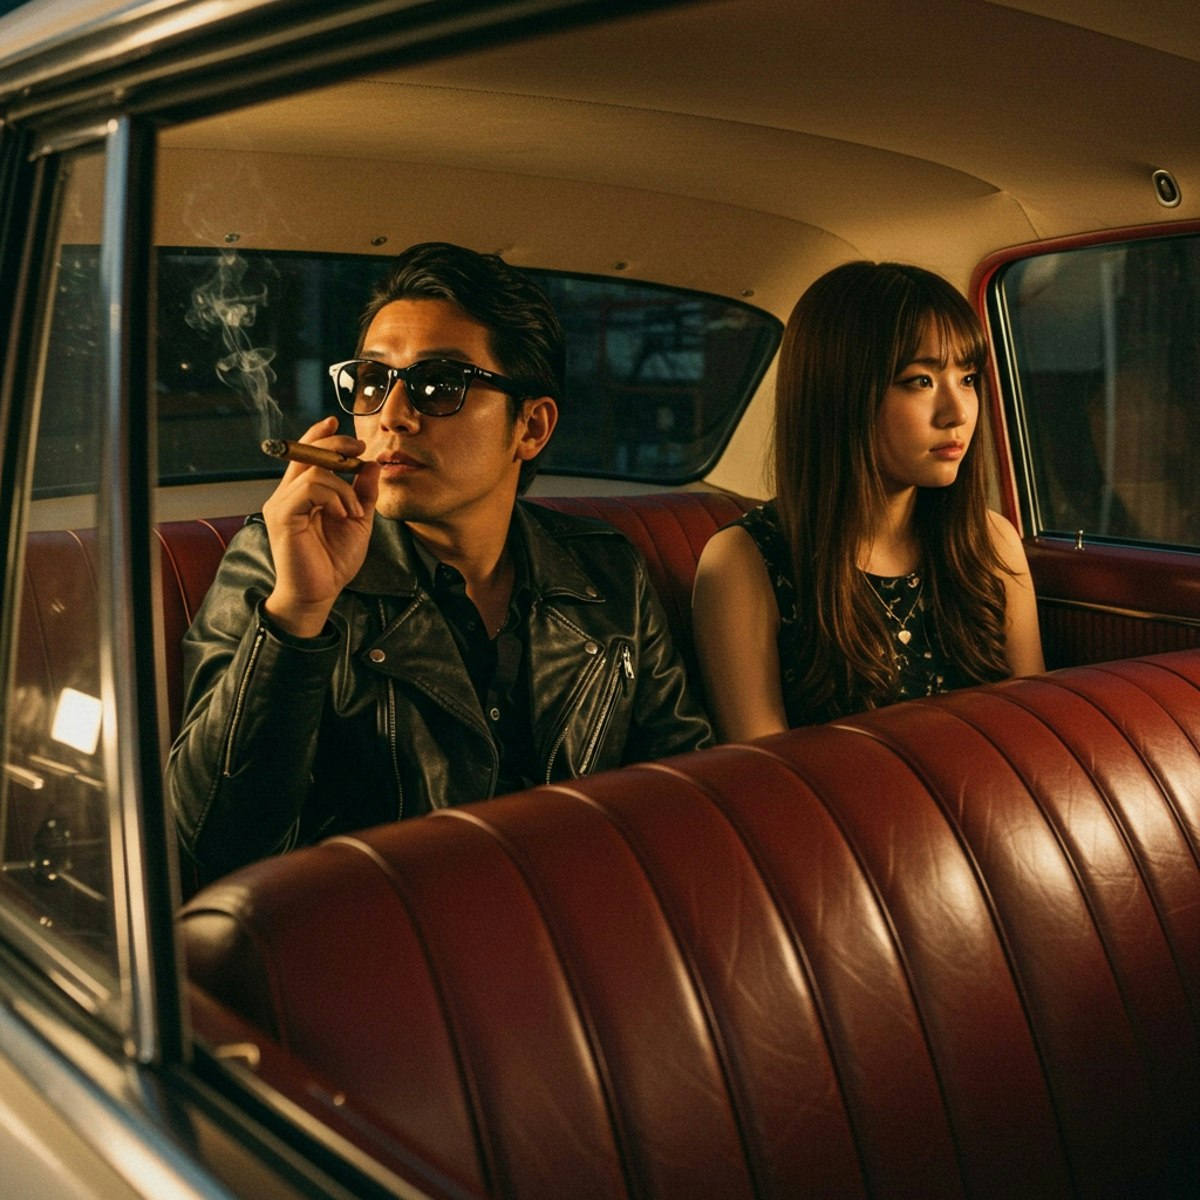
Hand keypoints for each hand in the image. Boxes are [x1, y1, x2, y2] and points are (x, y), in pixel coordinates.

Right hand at [261, 416, 379, 636]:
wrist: (319, 594)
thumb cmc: (333, 561)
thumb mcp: (358, 521)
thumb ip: (363, 493)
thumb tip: (371, 464)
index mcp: (301, 493)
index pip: (306, 453)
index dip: (320, 434)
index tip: (339, 422)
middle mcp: (286, 494)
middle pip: (306, 452)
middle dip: (336, 444)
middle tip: (359, 449)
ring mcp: (281, 504)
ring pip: (314, 470)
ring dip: (343, 486)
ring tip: (353, 511)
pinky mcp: (282, 515)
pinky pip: (310, 487)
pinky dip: (334, 496)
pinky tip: (343, 515)